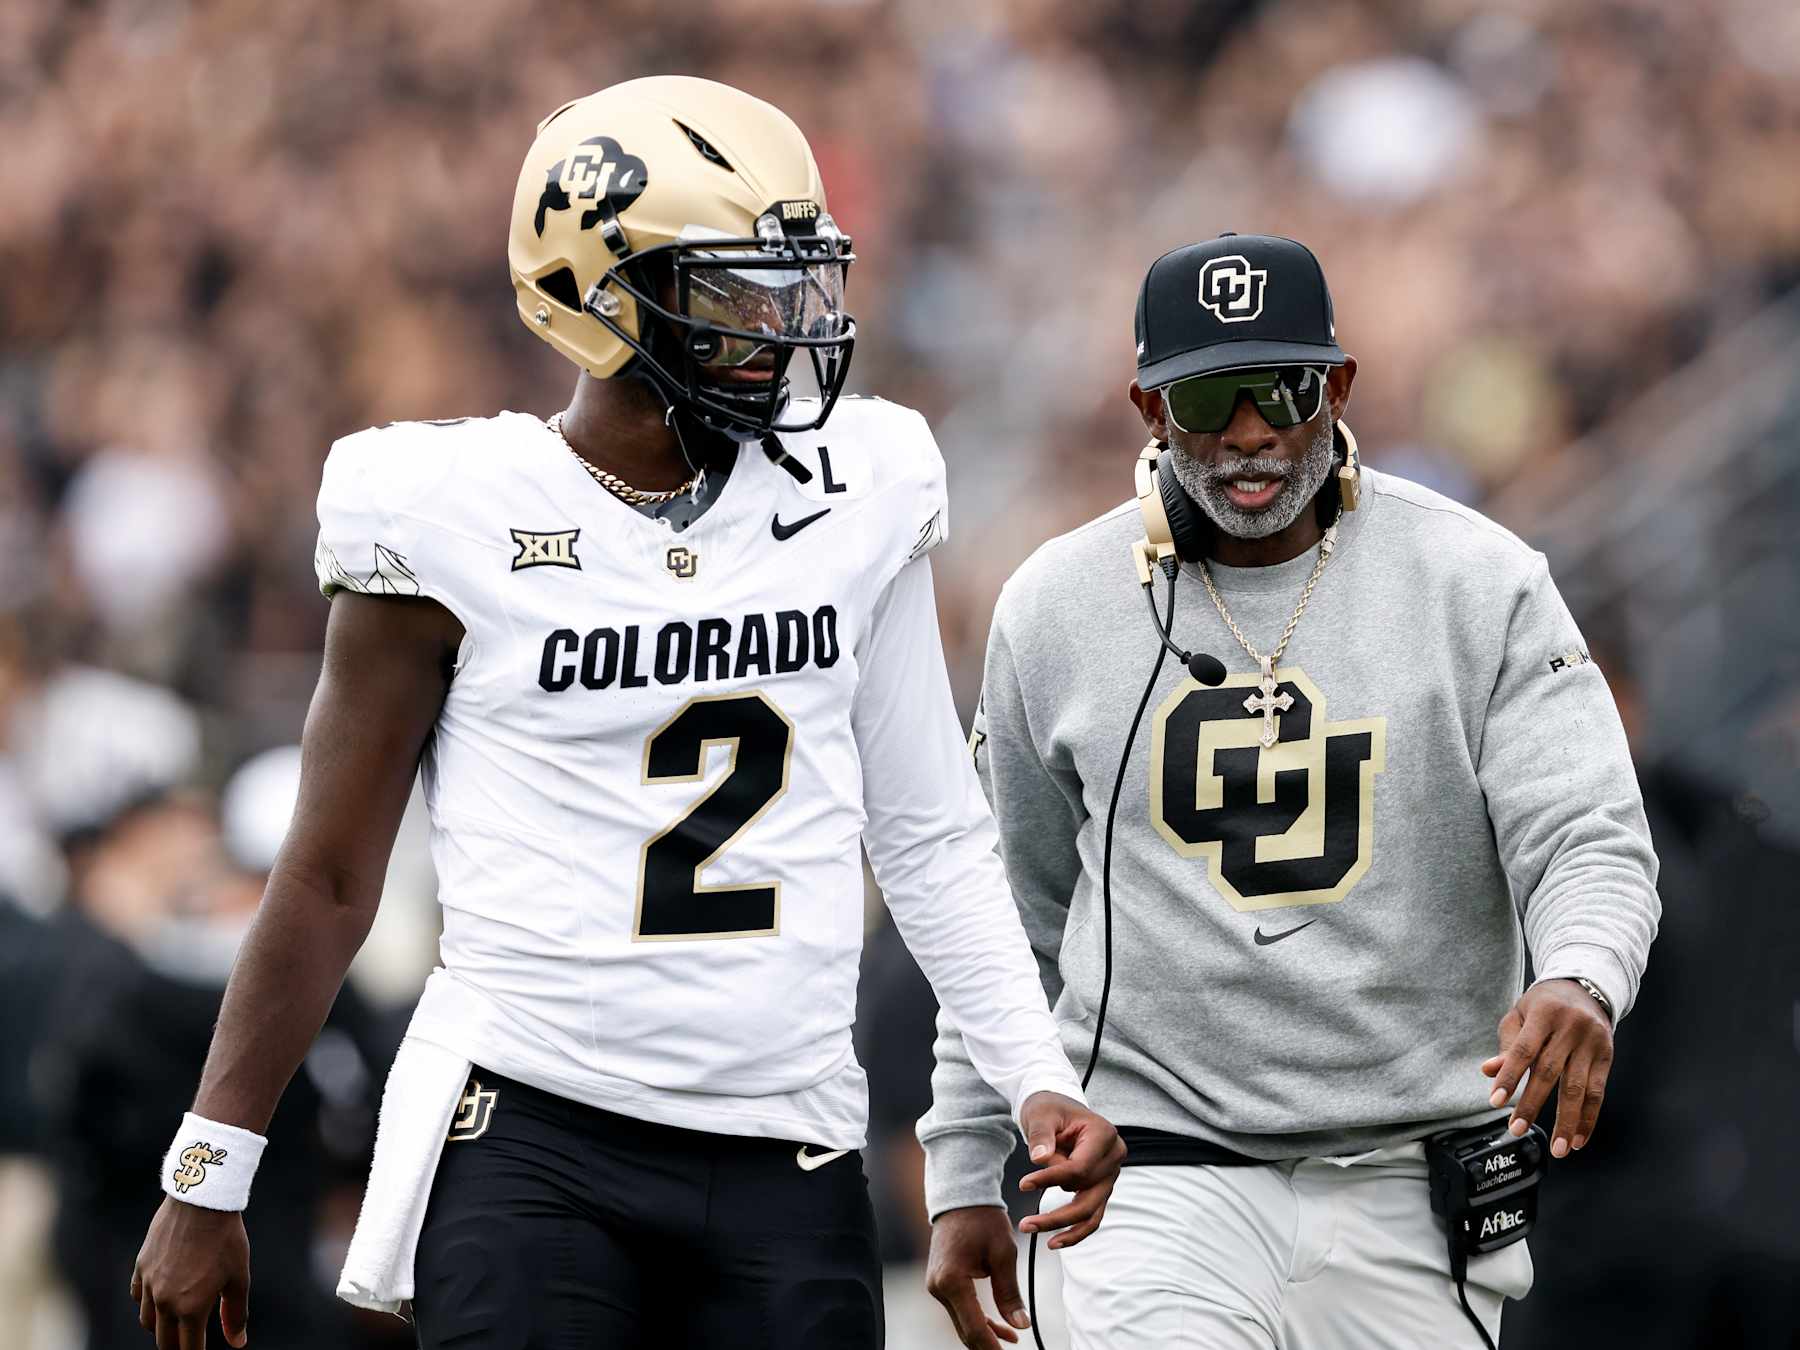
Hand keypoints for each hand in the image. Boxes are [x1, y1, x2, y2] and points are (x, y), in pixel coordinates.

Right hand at [131, 1198, 249, 1348]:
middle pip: (165, 1342)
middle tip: (190, 1342)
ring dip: (162, 1326)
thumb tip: (238, 1342)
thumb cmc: (226, 1239)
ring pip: (148, 1322)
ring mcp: (149, 1284)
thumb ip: (236, 1313)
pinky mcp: (140, 1267)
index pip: (188, 1349)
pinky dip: (148, 1303)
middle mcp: (165, 1301)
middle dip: (178, 1346)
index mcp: (191, 1308)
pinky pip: (139, 1297)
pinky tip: (162, 1296)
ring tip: (178, 1320)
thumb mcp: (239, 1277)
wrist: (202, 1201)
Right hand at [926, 1205, 1030, 1348]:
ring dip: (985, 1333)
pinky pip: (959, 1309)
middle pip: (965, 1330)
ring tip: (1012, 1340)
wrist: (960, 1197)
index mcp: (952, 1281)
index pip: (974, 1327)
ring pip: (962, 1322)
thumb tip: (1020, 1325)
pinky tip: (998, 1327)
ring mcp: (936, 1286)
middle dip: (988, 1345)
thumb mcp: (1003, 1254)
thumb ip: (1009, 1292)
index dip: (992, 1347)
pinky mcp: (940, 1282)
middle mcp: (938, 1287)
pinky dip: (977, 1319)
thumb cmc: (983, 1220)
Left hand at [1014, 1091, 1125, 1248]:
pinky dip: (1076, 1232)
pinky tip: (1055, 1242)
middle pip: (1086, 1193)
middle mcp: (1114, 1157)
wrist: (1058, 1109)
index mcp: (1104, 1135)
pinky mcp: (1101, 1188)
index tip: (1023, 1185)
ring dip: (1063, 1226)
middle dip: (1056, 1212)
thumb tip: (1039, 1159)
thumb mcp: (1041, 1115)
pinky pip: (1092, 1216)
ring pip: (1091, 1211)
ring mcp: (1110, 1175)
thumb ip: (1041, 1136)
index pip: (1079, 1168)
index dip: (1051, 1180)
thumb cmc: (1049, 1109)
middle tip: (1024, 1224)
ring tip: (1034, 1232)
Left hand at [1481, 978, 1613, 1158]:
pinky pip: (1599, 1093)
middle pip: (1550, 1071)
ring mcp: (1592, 1042)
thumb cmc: (1544, 1004)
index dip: (1510, 1076)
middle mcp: (1571, 1027)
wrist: (1586, 986)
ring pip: (1579, 1088)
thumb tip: (1489, 1072)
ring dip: (1567, 1122)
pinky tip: (1579, 1139)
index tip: (1496, 1101)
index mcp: (1544, 1013)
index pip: (1524, 1049)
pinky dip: (1588, 1118)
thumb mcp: (1521, 1015)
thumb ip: (1507, 1044)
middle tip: (1516, 1129)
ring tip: (1558, 1149)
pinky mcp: (1607, 1056)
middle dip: (1533, 1104)